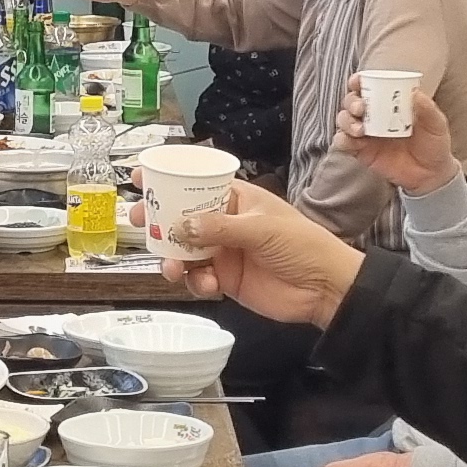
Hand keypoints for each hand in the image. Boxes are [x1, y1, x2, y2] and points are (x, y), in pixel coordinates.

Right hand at [162, 181, 367, 328]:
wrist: (324, 288)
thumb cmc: (304, 245)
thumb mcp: (262, 229)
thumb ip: (219, 227)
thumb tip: (182, 224)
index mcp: (237, 200)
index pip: (196, 185)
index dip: (169, 181)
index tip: (142, 177)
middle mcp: (226, 224)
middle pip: (181, 219)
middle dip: (159, 222)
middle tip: (141, 223)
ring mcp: (224, 252)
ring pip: (185, 252)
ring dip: (173, 258)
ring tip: (174, 267)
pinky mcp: (226, 280)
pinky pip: (198, 279)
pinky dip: (196, 283)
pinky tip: (208, 285)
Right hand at [335, 73, 459, 194]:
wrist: (431, 174)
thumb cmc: (434, 144)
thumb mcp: (436, 124)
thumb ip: (427, 108)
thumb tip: (414, 92)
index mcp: (389, 103)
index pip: (368, 87)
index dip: (358, 81)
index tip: (357, 81)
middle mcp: (373, 116)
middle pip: (351, 101)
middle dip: (351, 102)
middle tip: (361, 109)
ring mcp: (365, 134)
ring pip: (343, 120)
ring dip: (346, 121)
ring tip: (360, 130)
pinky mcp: (360, 152)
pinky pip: (343, 142)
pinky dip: (343, 140)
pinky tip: (354, 142)